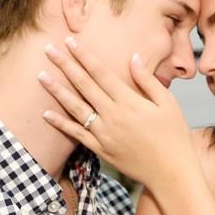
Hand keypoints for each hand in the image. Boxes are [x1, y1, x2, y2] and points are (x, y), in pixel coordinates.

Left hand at [38, 37, 195, 191]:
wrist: (171, 172)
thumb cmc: (174, 136)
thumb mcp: (167, 103)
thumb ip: (147, 80)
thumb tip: (133, 57)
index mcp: (129, 101)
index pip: (101, 72)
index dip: (84, 55)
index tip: (70, 41)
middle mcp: (113, 115)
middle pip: (83, 85)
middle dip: (65, 65)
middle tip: (48, 49)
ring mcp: (104, 134)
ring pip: (75, 108)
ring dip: (57, 90)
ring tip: (41, 76)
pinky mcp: (101, 150)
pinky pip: (77, 134)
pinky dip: (61, 124)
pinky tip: (46, 113)